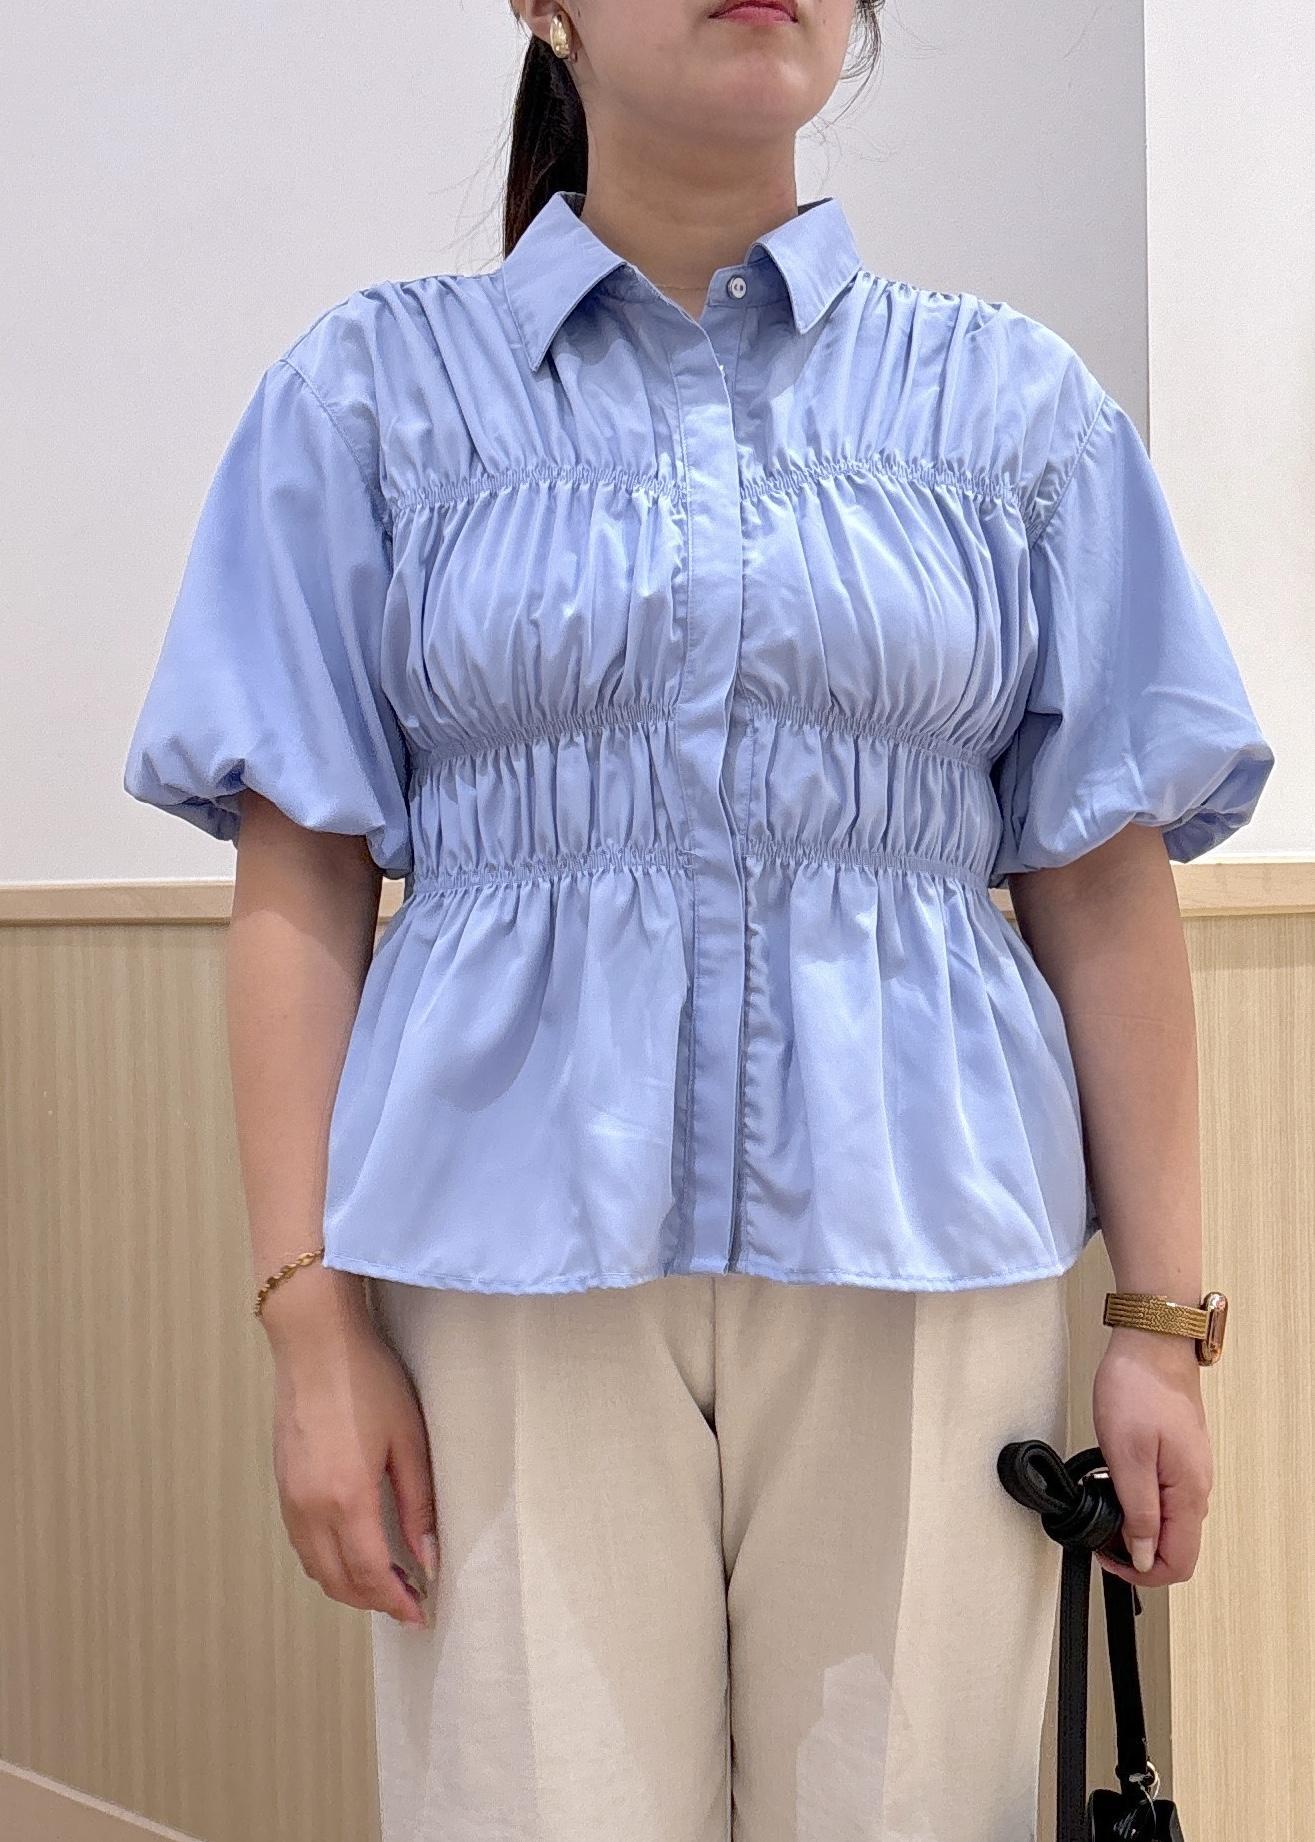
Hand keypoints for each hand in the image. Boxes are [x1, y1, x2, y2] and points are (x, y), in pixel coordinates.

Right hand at [267, 1287, 438, 1626]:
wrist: (316, 1343)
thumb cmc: (369, 1381)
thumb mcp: (409, 1441)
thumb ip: (418, 1504)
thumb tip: (427, 1557)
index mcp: (346, 1499)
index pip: (372, 1574)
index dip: (397, 1602)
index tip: (420, 1614)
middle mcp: (310, 1508)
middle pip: (339, 1582)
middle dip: (374, 1600)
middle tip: (409, 1600)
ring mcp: (289, 1498)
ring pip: (316, 1568)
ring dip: (349, 1584)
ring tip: (387, 1578)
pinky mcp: (281, 1485)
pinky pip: (302, 1544)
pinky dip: (327, 1561)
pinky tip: (354, 1548)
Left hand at [1090, 1327, 1212, 1587]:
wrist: (1152, 1342)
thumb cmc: (1138, 1388)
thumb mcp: (1126, 1455)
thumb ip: (1138, 1511)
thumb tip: (1143, 1557)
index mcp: (1189, 1494)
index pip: (1178, 1563)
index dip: (1140, 1573)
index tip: (1106, 1557)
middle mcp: (1197, 1488)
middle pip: (1175, 1547)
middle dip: (1135, 1550)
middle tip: (1098, 1529)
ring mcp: (1190, 1472)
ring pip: (1168, 1522)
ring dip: (1135, 1523)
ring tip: (1102, 1500)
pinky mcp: (1179, 1456)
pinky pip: (1164, 1496)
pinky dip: (1138, 1498)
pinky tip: (1114, 1479)